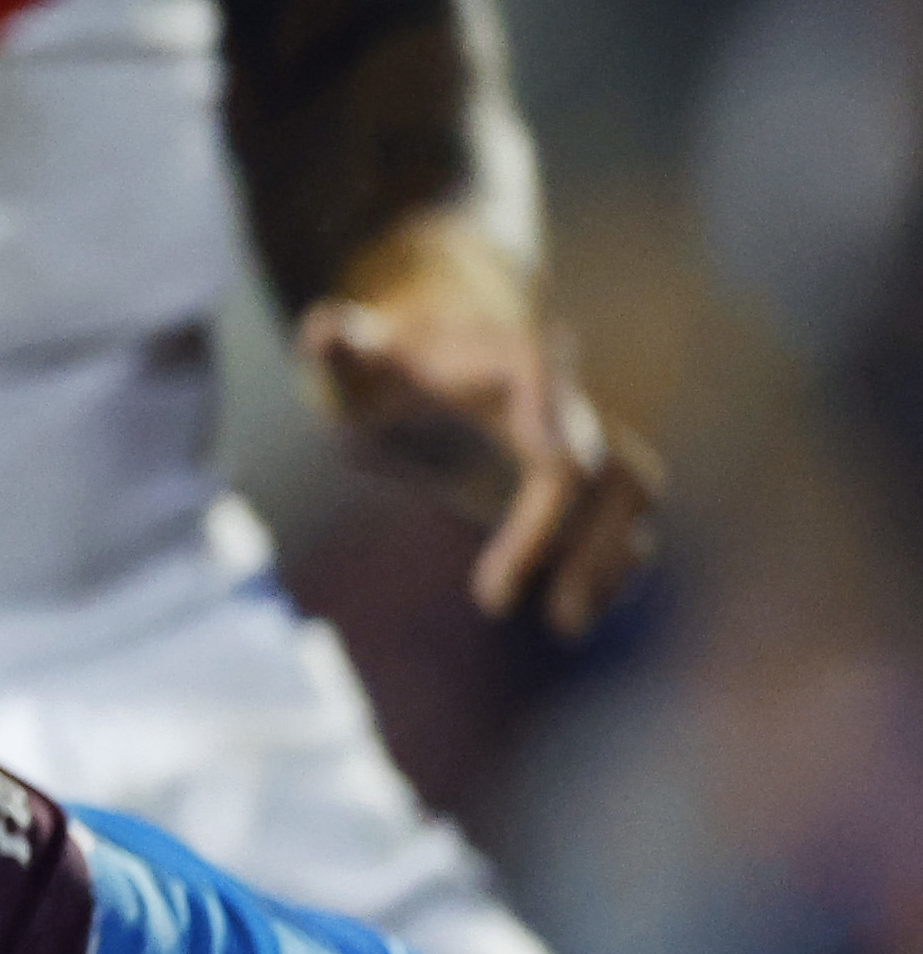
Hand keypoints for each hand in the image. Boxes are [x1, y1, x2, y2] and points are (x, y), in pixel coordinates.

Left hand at [300, 225, 660, 635]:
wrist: (422, 362)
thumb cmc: (380, 364)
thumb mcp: (348, 359)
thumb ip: (339, 346)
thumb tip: (325, 329)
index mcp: (500, 357)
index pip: (537, 372)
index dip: (550, 408)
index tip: (551, 457)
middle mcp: (554, 399)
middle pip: (601, 458)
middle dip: (574, 529)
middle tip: (529, 605)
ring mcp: (577, 440)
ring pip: (629, 493)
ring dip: (609, 560)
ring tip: (565, 625)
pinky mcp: (580, 482)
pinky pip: (623, 521)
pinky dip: (611, 567)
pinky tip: (573, 612)